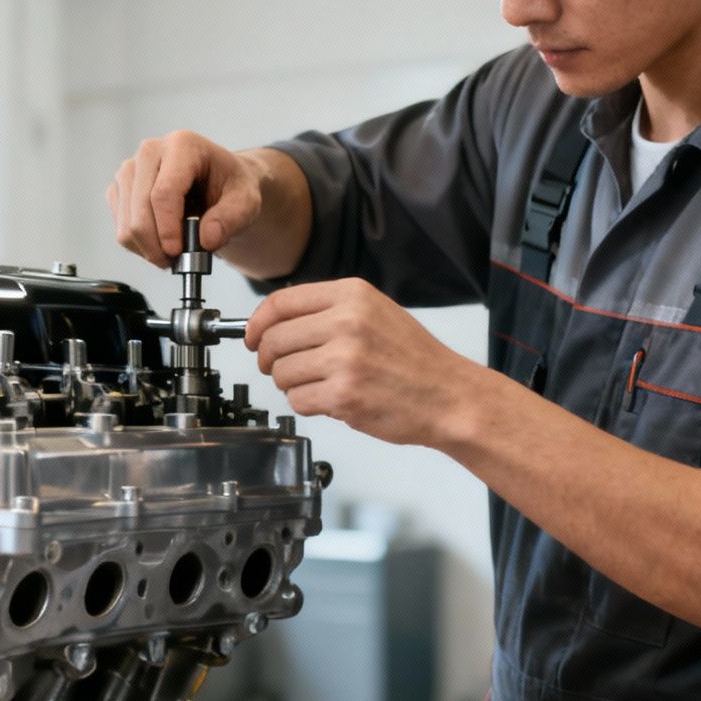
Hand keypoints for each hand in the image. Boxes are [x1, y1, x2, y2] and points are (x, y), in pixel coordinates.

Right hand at [105, 130, 265, 266]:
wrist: (219, 184)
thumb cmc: (230, 186)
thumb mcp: (246, 201)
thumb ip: (231, 218)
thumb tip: (206, 239)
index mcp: (182, 145)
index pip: (164, 192)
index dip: (167, 228)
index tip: (177, 251)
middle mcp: (150, 151)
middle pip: (140, 208)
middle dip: (156, 244)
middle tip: (176, 261)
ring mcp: (131, 170)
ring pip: (126, 222)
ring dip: (147, 248)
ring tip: (172, 254)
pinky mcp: (120, 189)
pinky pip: (120, 227)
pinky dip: (138, 245)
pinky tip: (159, 243)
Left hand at [245, 278, 480, 446]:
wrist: (449, 396)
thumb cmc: (414, 359)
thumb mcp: (375, 313)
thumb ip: (328, 311)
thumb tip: (274, 323)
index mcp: (351, 296)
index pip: (280, 303)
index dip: (256, 323)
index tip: (251, 338)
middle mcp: (346, 322)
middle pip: (273, 339)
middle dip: (270, 360)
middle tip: (282, 369)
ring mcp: (345, 359)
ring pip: (281, 372)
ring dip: (291, 385)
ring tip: (319, 385)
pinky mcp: (344, 394)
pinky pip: (297, 400)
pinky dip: (307, 405)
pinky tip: (331, 400)